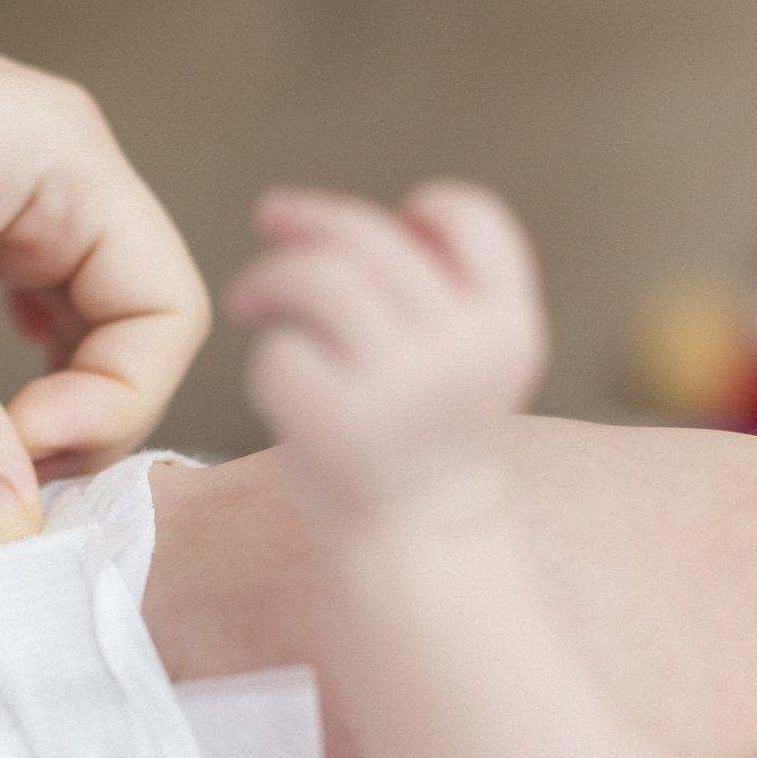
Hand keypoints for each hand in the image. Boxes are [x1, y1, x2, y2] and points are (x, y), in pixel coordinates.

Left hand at [230, 183, 547, 521]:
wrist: (418, 548)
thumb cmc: (422, 440)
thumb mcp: (462, 360)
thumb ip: (431, 293)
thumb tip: (327, 222)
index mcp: (506, 327)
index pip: (473, 219)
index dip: (426, 209)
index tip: (387, 223)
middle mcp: (463, 349)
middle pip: (370, 239)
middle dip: (307, 218)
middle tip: (268, 216)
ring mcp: (401, 386)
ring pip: (318, 280)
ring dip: (270, 276)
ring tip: (250, 299)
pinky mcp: (337, 423)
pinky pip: (280, 352)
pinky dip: (268, 360)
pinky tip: (279, 385)